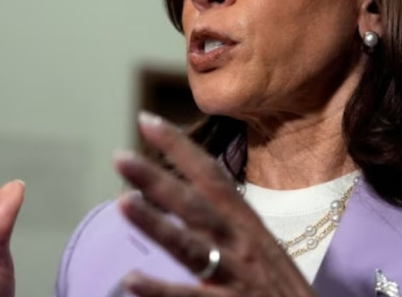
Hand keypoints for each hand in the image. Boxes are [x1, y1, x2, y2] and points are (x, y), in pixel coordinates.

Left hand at [114, 112, 315, 296]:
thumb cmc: (281, 286)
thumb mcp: (259, 245)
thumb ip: (227, 222)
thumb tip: (187, 199)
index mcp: (246, 223)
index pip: (210, 174)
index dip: (179, 146)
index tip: (146, 121)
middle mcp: (241, 243)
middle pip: (194, 205)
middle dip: (158, 179)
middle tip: (120, 157)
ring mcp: (236, 276)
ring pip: (191, 246)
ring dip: (156, 224)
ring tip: (123, 203)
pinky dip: (161, 289)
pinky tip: (132, 280)